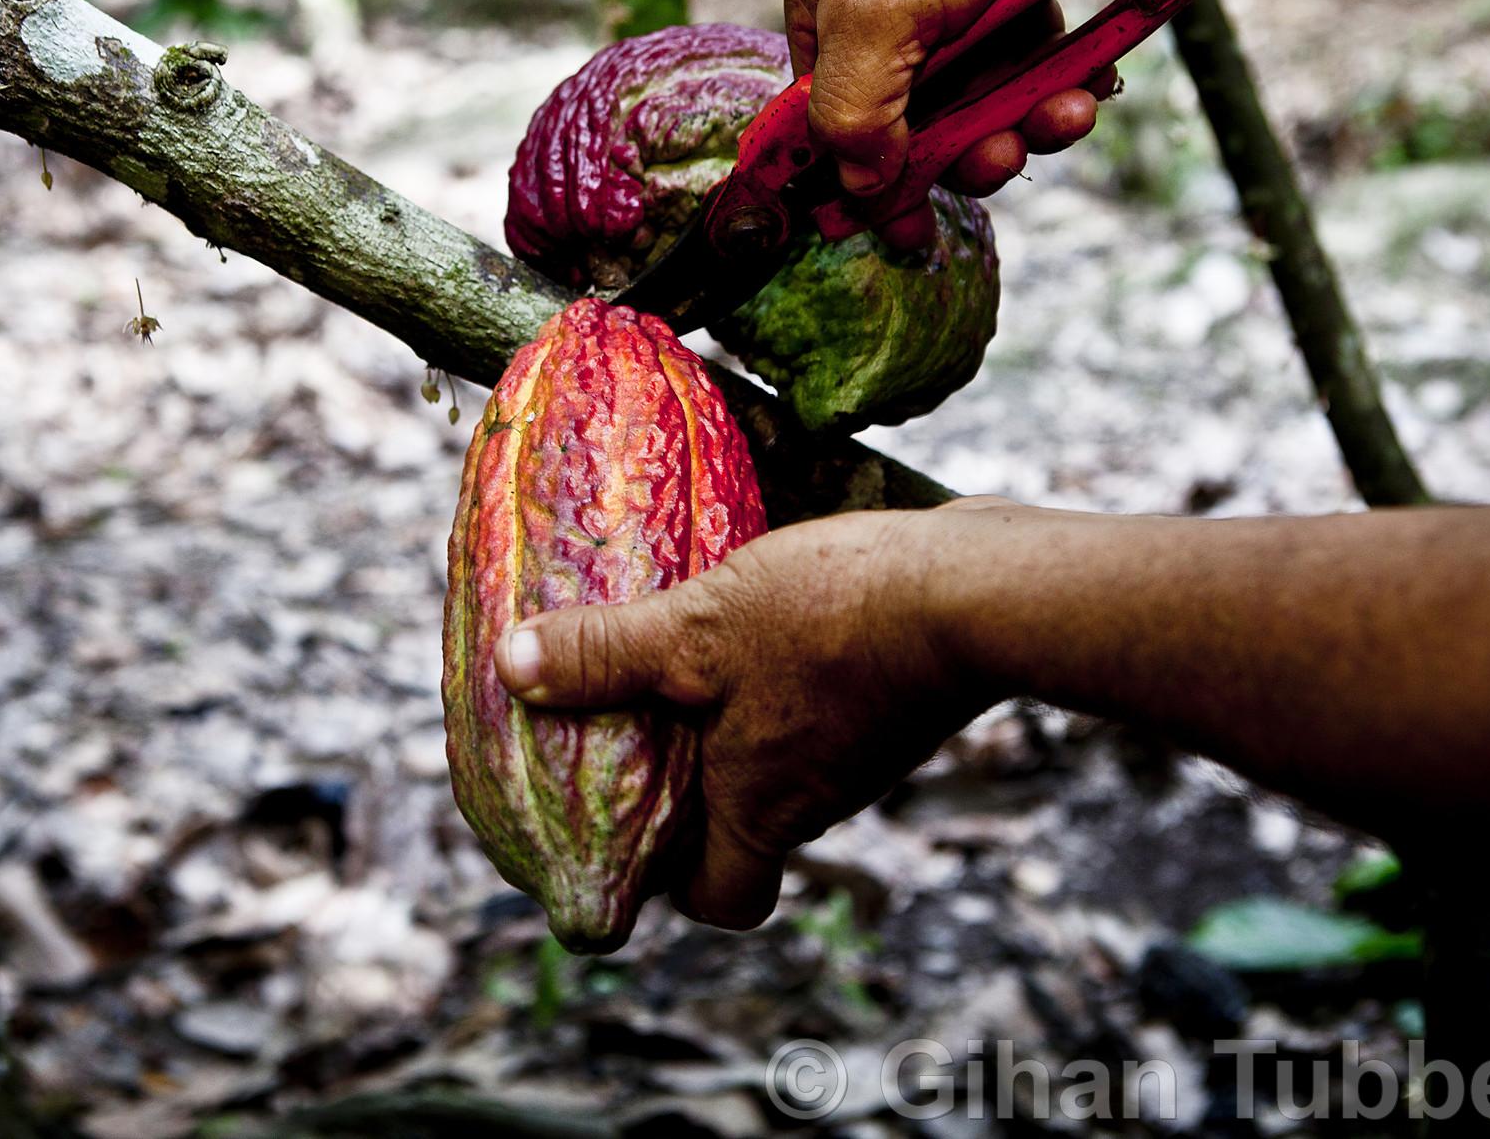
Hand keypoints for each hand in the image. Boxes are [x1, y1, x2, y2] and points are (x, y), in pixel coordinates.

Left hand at [492, 501, 1013, 929]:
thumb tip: (512, 667)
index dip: (676, 888)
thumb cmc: (830, 624)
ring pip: (788, 761)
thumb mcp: (692, 631)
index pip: (725, 902)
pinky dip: (788, 677)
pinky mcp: (897, 696)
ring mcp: (866, 749)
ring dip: (739, 722)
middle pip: (749, 828)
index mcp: (765, 810)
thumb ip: (604, 654)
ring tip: (684, 657)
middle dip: (694, 789)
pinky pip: (826, 707)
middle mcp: (820, 797)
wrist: (977, 587)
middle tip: (638, 728)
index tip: (635, 840)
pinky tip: (760, 615)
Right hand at [783, 0, 1137, 199]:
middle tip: (995, 162)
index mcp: (827, 28)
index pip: (825, 132)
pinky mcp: (1018, 23)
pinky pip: (1030, 90)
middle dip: (962, 159)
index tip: (897, 233)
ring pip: (981, 121)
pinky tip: (1082, 89)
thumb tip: (857, 189)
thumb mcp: (875, 16)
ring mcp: (955, 31)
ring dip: (1020, 133)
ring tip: (1057, 117)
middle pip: (913, 139)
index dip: (858, 187)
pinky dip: (1057, 99)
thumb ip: (852, 111)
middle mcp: (888, 34)